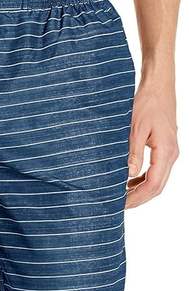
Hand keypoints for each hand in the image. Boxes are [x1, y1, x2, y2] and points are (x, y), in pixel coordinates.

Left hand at [126, 76, 178, 208]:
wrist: (159, 86)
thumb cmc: (147, 102)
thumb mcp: (136, 128)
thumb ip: (133, 153)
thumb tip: (128, 175)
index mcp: (166, 152)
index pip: (152, 184)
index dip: (136, 197)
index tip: (120, 203)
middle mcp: (171, 155)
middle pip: (156, 187)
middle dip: (138, 199)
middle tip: (119, 205)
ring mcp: (170, 152)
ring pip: (157, 181)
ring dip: (141, 191)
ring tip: (122, 195)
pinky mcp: (165, 149)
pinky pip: (156, 171)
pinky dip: (143, 180)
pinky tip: (130, 181)